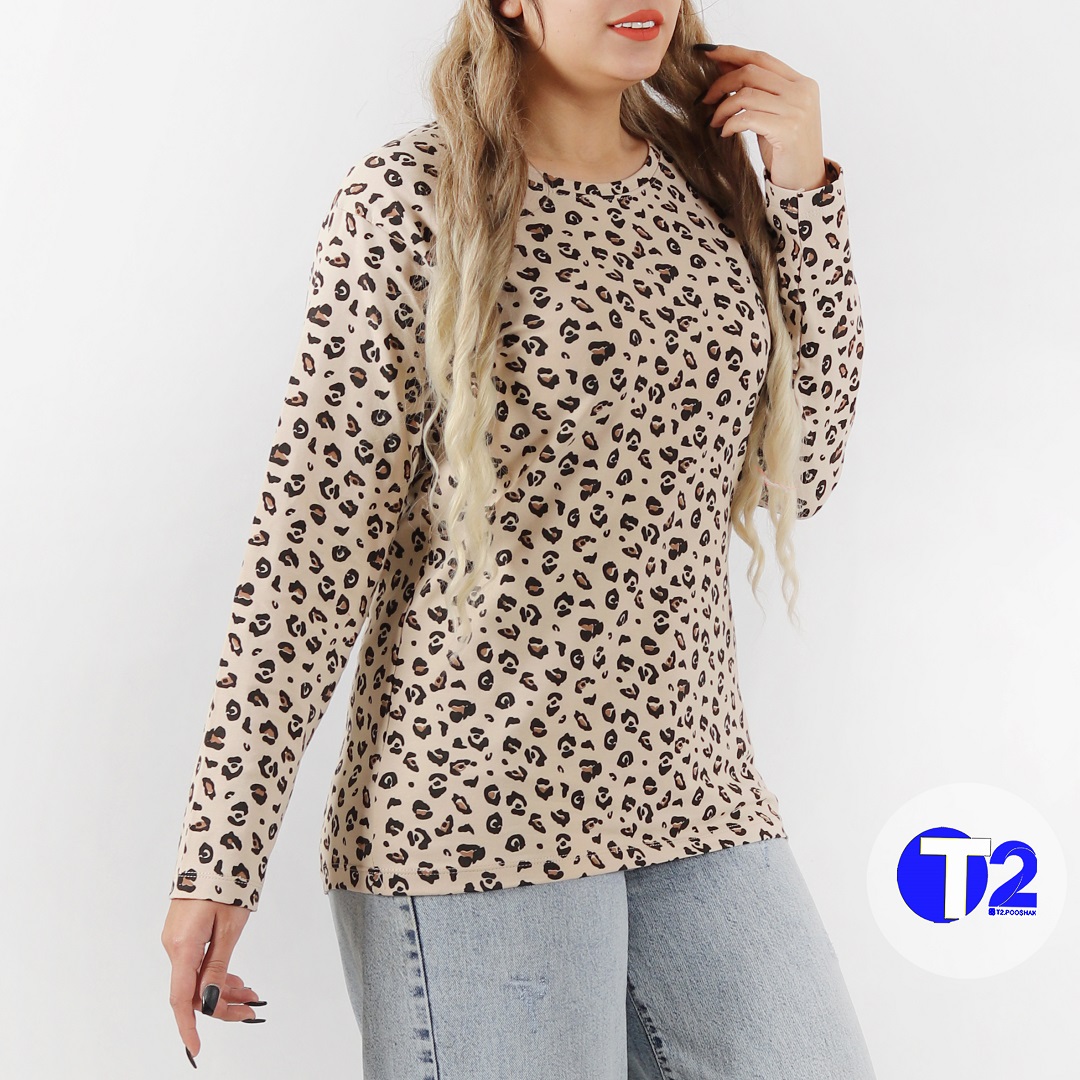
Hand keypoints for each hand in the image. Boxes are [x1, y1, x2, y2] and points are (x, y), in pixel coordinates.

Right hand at [161, 897, 262, 1066]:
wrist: (216, 849)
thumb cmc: (226, 883)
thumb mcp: (229, 928)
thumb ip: (217, 967)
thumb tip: (208, 1003)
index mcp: (182, 946)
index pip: (180, 998)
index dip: (188, 1026)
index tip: (197, 1048)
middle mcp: (174, 945)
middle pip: (192, 990)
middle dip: (220, 1004)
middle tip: (250, 1008)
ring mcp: (176, 938)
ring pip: (196, 976)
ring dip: (221, 988)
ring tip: (250, 994)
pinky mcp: (183, 932)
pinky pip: (196, 962)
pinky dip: (215, 973)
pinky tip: (235, 979)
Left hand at [697, 44, 826, 190]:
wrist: (805, 182)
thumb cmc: (784, 151)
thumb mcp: (771, 115)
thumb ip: (756, 92)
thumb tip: (724, 67)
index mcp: (801, 83)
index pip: (762, 59)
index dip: (733, 53)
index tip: (708, 53)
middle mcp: (802, 91)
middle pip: (751, 72)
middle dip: (721, 83)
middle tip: (705, 99)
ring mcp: (797, 109)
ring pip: (746, 94)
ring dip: (723, 107)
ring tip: (714, 121)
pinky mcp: (788, 129)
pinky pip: (748, 117)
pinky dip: (730, 123)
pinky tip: (725, 133)